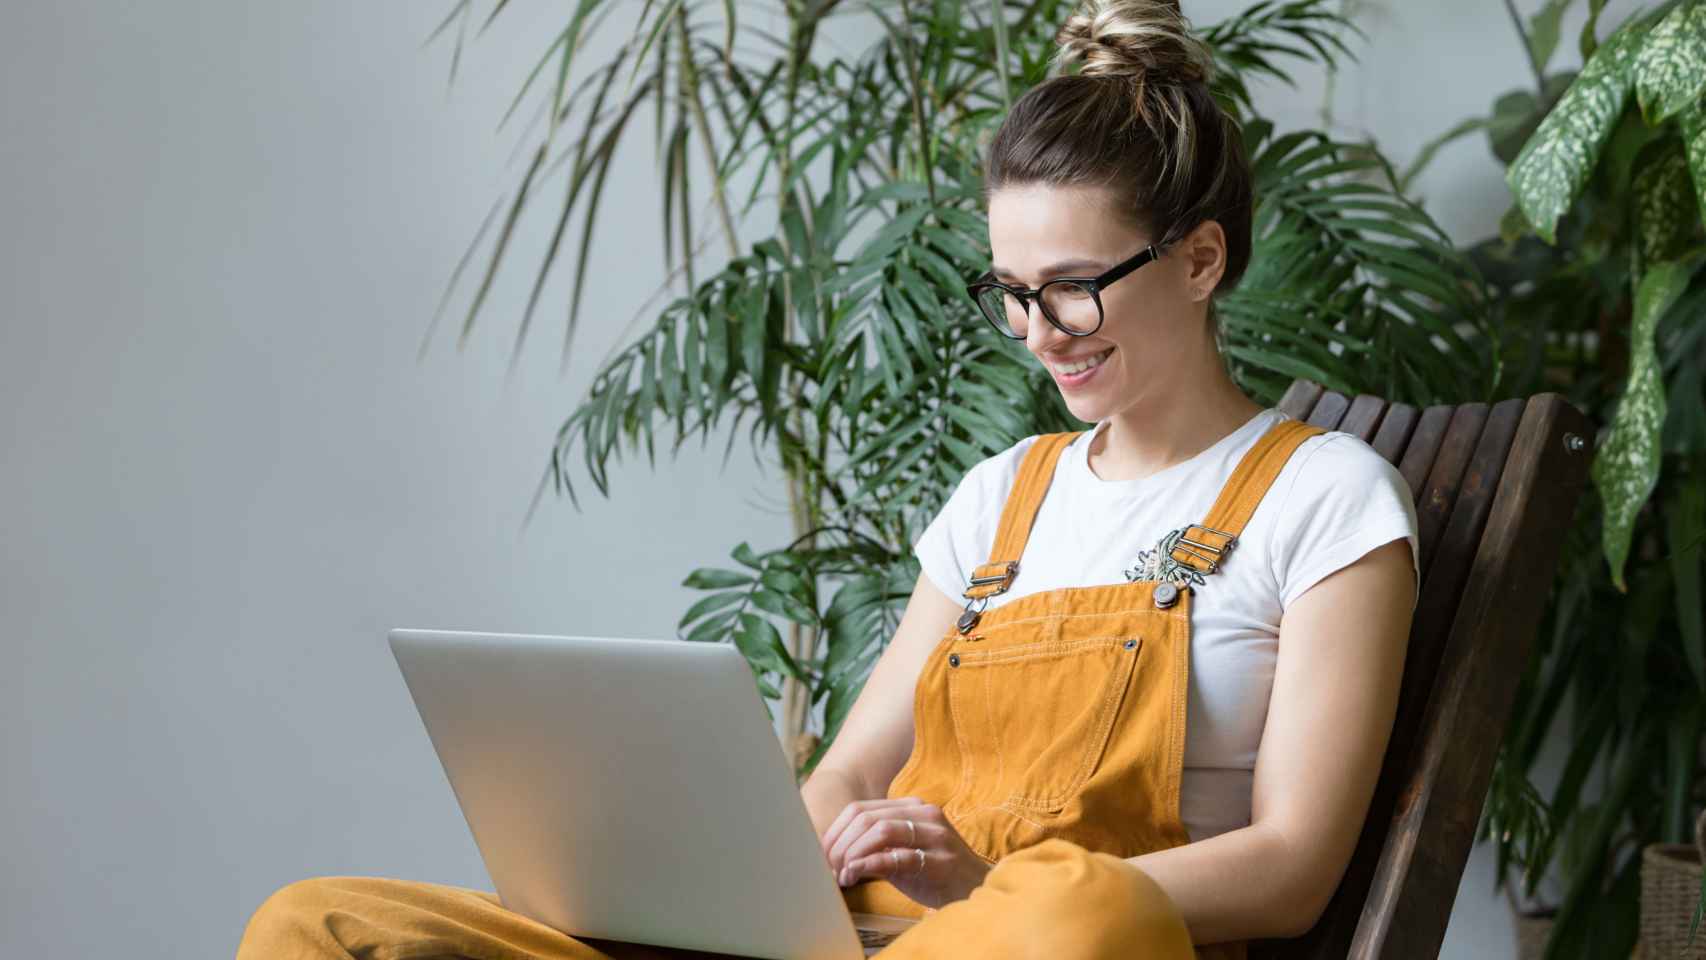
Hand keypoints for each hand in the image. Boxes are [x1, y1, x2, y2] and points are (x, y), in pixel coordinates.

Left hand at [820, 797, 992, 908]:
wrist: (976, 888)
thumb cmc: (934, 870)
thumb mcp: (903, 849)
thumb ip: (875, 843)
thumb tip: (833, 852)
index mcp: (912, 806)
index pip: (861, 809)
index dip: (835, 832)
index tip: (823, 854)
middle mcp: (924, 814)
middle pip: (866, 818)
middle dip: (840, 844)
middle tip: (829, 868)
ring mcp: (935, 836)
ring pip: (880, 831)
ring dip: (852, 854)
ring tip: (842, 874)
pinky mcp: (940, 861)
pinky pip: (896, 857)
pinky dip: (869, 866)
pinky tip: (856, 876)